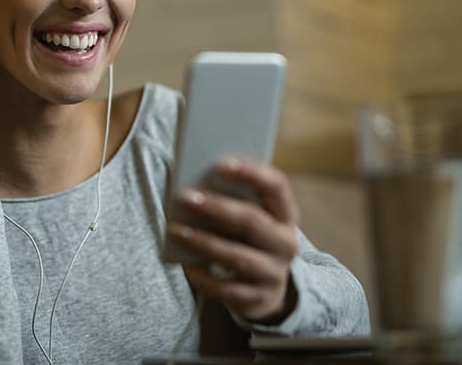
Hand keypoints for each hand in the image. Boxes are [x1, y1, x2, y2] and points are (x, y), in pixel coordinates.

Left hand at [166, 157, 299, 322]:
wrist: (265, 290)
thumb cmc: (248, 241)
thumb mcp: (251, 219)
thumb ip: (234, 200)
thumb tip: (197, 183)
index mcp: (286, 215)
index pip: (277, 186)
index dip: (251, 173)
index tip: (220, 163)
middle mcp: (286, 244)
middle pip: (252, 221)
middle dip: (216, 207)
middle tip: (185, 196)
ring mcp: (274, 274)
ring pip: (237, 256)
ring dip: (204, 241)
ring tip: (176, 230)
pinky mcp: (257, 299)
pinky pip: (227, 288)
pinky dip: (204, 277)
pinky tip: (187, 267)